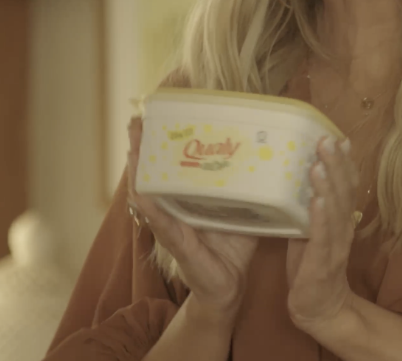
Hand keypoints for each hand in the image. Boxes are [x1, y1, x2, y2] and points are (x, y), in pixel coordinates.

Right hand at [126, 118, 259, 322]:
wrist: (231, 287)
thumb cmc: (233, 246)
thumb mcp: (242, 208)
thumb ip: (250, 185)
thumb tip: (270, 153)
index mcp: (187, 198)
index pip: (167, 165)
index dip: (156, 142)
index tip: (150, 114)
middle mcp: (173, 210)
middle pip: (150, 174)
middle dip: (139, 148)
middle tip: (134, 121)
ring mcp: (172, 228)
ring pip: (147, 196)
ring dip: (137, 173)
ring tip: (132, 149)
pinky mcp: (179, 247)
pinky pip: (163, 226)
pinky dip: (151, 210)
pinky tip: (141, 195)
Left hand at [286, 137, 361, 333]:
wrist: (320, 309)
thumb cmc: (311, 265)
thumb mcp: (311, 228)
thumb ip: (309, 204)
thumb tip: (297, 173)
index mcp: (341, 219)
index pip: (347, 185)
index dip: (345, 162)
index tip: (339, 136)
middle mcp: (343, 228)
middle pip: (345, 192)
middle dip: (336, 164)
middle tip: (327, 139)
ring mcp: (335, 246)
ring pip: (336, 211)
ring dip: (328, 186)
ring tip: (319, 163)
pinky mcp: (321, 264)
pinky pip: (322, 238)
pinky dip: (320, 219)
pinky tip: (316, 202)